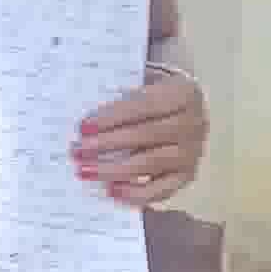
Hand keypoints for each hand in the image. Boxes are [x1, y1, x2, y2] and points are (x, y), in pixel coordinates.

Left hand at [73, 71, 207, 205]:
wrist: (182, 104)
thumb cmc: (151, 89)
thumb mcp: (140, 78)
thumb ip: (118, 92)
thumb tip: (85, 119)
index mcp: (183, 91)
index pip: (145, 104)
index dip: (113, 116)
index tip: (83, 126)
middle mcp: (193, 123)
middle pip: (146, 135)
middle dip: (107, 144)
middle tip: (77, 151)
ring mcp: (193, 151)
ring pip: (152, 162)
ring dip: (115, 169)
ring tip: (86, 171)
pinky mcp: (187, 174)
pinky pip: (163, 189)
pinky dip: (136, 193)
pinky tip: (112, 191)